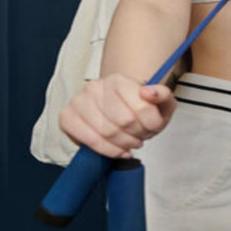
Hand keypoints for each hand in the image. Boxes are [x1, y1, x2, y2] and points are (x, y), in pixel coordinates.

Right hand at [58, 74, 177, 158]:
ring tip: (130, 141)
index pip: (142, 107)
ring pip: (108, 133)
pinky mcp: (67, 117)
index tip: (153, 126)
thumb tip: (148, 92)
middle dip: (138, 135)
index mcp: (119, 79)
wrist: (115, 109)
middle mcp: (95, 87)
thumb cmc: (136, 107)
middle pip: (125, 122)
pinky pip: (90, 141)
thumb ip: (163, 95)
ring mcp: (79, 101)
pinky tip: (118, 149)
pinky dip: (108, 150)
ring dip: (125, 144)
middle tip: (141, 135)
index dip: (152, 124)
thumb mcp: (159, 101)